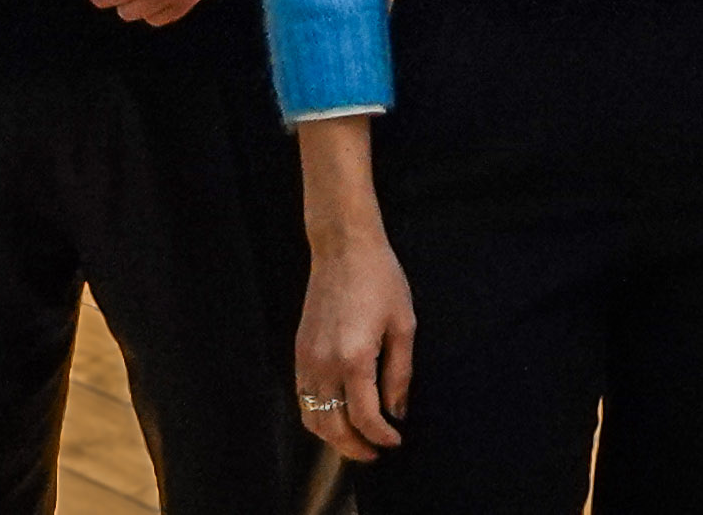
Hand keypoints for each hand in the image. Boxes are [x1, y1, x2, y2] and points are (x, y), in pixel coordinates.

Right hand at [294, 219, 413, 466]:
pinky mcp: (299, 353)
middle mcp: (324, 365)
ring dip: (333, 438)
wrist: (343, 248)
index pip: (365, 417)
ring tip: (357, 441)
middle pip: (333, 427)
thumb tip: (397, 411)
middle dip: (355, 448)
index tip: (396, 440)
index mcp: (354, 359)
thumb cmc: (380, 280)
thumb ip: (400, 373)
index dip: (381, 436)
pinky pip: (303, 399)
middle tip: (376, 453)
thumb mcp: (404, 325)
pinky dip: (317, 417)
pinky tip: (337, 416)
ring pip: (312, 418)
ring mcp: (306, 360)